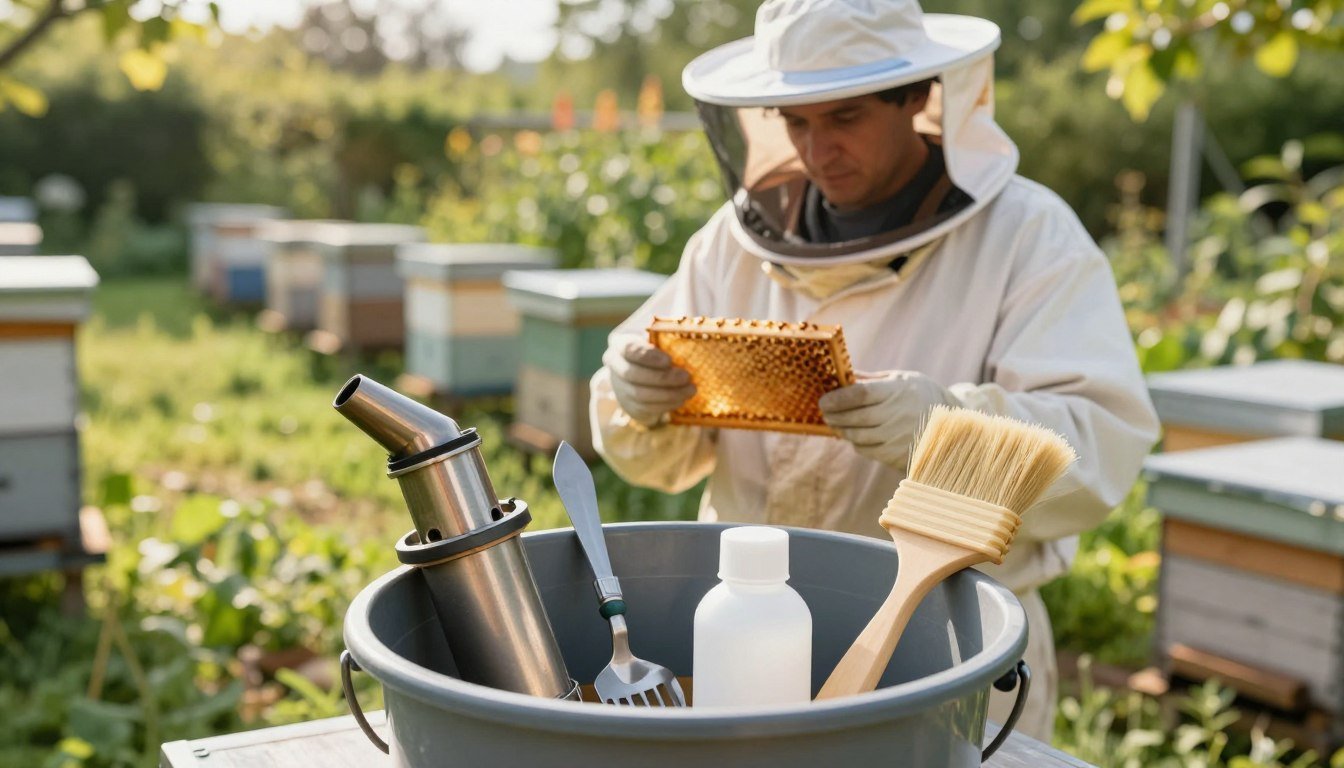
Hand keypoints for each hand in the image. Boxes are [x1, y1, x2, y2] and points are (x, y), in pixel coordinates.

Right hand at [604, 340, 696, 427]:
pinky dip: (666, 404)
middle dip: (662, 378)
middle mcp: (615, 366)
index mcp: (620, 344)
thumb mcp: (657, 337)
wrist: (641, 374)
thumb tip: (688, 328)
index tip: (669, 360)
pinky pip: (646, 408)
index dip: (648, 356)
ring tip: (690, 390)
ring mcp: (620, 387)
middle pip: (633, 374)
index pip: (629, 349)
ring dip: (668, 394)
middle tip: (686, 377)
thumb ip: (667, 334)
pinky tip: (681, 399)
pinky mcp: (629, 405)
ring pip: (640, 395)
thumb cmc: (654, 350)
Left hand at [818, 370, 956, 467]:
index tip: (823, 400)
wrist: (955, 426)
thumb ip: (872, 379)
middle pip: (855, 417)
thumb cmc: (923, 396)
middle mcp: (898, 415)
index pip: (861, 394)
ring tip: (836, 424)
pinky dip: (856, 442)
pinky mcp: (897, 454)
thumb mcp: (903, 379)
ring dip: (842, 430)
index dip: (838, 398)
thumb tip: (843, 374)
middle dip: (834, 416)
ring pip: (857, 436)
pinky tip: (855, 435)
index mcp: (898, 391)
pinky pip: (867, 450)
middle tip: (824, 412)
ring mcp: (898, 437)